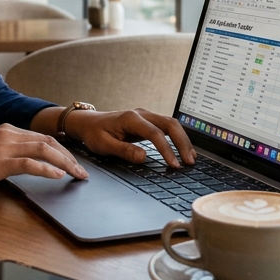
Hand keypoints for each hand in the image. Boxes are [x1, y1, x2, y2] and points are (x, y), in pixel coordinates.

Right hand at [0, 124, 88, 192]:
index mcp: (5, 130)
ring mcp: (3, 147)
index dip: (61, 149)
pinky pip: (29, 163)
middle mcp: (7, 134)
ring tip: (77, 175)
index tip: (73, 162)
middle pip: (48, 141)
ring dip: (65, 163)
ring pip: (44, 149)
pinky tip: (58, 176)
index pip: (41, 137)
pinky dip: (47, 169)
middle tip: (82, 171)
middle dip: (69, 156)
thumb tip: (23, 165)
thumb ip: (5, 154)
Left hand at [64, 108, 195, 167]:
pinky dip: (177, 138)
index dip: (166, 150)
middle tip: (189, 162)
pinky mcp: (147, 121)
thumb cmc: (94, 133)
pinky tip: (183, 150)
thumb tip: (144, 157)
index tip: (173, 165)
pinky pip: (166, 127)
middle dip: (182, 143)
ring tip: (190, 158)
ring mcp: (145, 116)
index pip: (155, 133)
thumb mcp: (104, 145)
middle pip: (169, 124)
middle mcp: (141, 114)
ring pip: (171, 124)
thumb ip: (124, 151)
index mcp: (130, 118)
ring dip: (182, 140)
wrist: (88, 123)